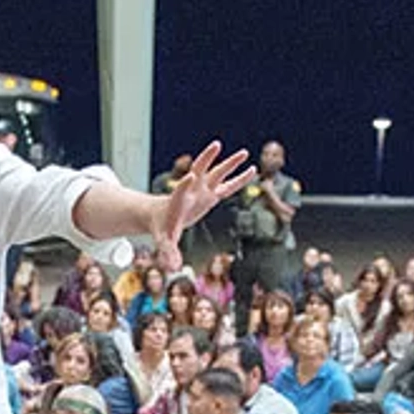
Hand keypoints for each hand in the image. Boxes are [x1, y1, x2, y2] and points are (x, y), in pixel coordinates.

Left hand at [153, 140, 254, 261]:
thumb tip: (171, 269)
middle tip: (216, 145)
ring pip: (217, 173)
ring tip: (245, 153)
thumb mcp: (164, 240)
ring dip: (230, 164)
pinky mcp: (211, 194)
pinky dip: (240, 179)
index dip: (185, 184)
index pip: (181, 189)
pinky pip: (228, 185)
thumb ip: (167, 252)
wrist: (160, 214)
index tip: (190, 176)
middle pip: (199, 170)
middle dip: (206, 158)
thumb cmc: (162, 227)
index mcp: (178, 199)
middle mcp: (191, 190)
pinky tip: (253, 169)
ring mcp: (202, 190)